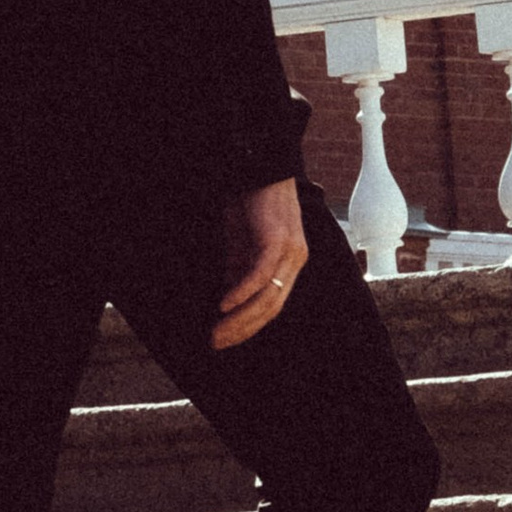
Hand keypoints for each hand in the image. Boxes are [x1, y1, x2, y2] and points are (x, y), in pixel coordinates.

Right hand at [213, 179, 307, 350]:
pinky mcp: (277, 240)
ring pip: (267, 297)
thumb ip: (239, 270)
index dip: (249, 326)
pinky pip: (260, 275)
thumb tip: (230, 302)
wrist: (258, 168)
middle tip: (217, 342)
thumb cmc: (250, 205)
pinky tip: (224, 305)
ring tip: (217, 331)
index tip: (225, 339)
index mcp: (290, 264)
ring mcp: (289, 252)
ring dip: (240, 319)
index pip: (272, 306)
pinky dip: (241, 293)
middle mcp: (295, 262)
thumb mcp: (242, 244)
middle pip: (271, 308)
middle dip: (243, 329)